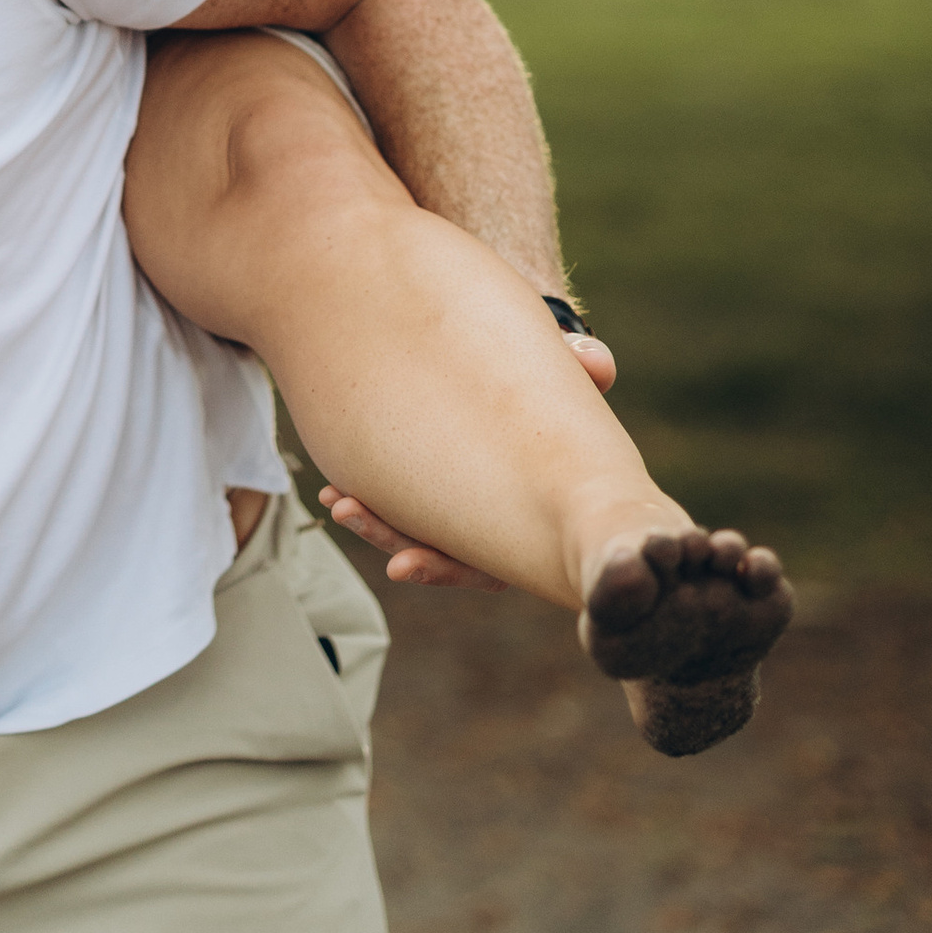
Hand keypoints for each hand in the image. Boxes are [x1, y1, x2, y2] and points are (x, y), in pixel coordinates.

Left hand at [316, 329, 614, 586]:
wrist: (535, 364)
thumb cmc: (558, 378)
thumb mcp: (570, 370)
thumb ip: (582, 366)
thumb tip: (596, 365)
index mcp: (538, 512)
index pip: (493, 562)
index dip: (449, 567)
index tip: (402, 563)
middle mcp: (501, 525)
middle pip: (444, 555)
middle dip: (393, 540)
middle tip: (347, 511)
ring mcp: (467, 507)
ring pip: (420, 532)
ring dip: (375, 520)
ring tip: (335, 498)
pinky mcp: (440, 486)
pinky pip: (405, 502)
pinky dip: (373, 498)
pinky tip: (336, 485)